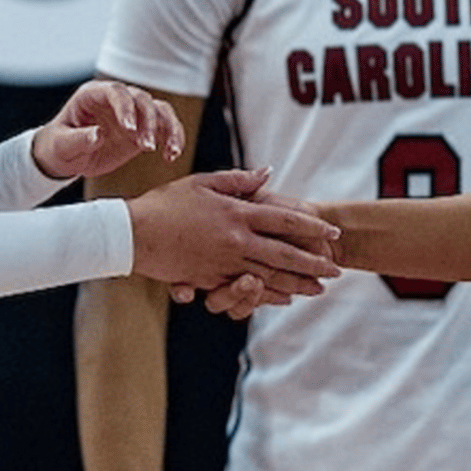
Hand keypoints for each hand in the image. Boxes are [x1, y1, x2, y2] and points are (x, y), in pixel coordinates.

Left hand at [32, 80, 183, 180]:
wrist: (66, 158)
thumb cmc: (58, 147)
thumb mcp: (61, 146)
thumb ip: (78, 139)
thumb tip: (98, 135)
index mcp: (93, 95)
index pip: (115, 91)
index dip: (125, 107)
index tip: (130, 130)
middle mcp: (116, 100)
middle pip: (142, 99)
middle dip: (149, 122)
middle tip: (146, 147)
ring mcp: (132, 113)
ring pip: (160, 110)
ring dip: (168, 129)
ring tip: (169, 152)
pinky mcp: (144, 129)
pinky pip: (166, 127)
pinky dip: (173, 139)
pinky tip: (172, 155)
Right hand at [128, 170, 339, 294]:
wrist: (133, 234)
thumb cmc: (166, 203)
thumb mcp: (203, 183)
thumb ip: (238, 180)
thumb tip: (268, 173)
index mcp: (236, 213)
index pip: (284, 220)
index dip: (312, 227)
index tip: (333, 233)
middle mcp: (236, 240)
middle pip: (284, 254)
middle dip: (313, 263)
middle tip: (336, 269)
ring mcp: (224, 263)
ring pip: (269, 276)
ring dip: (297, 283)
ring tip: (318, 288)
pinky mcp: (210, 280)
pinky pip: (246, 289)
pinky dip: (268, 294)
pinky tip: (283, 297)